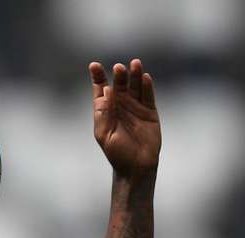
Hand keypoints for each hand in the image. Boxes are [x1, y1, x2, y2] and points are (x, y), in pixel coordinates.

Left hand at [89, 59, 160, 179]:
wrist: (136, 166)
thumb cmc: (117, 153)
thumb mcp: (104, 134)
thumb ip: (104, 113)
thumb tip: (106, 90)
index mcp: (106, 110)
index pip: (101, 89)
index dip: (98, 77)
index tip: (94, 65)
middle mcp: (121, 105)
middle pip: (119, 85)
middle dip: (119, 75)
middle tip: (118, 68)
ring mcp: (135, 107)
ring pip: (135, 87)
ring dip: (134, 75)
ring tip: (135, 64)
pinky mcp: (150, 112)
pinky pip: (148, 96)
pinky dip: (147, 86)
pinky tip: (145, 77)